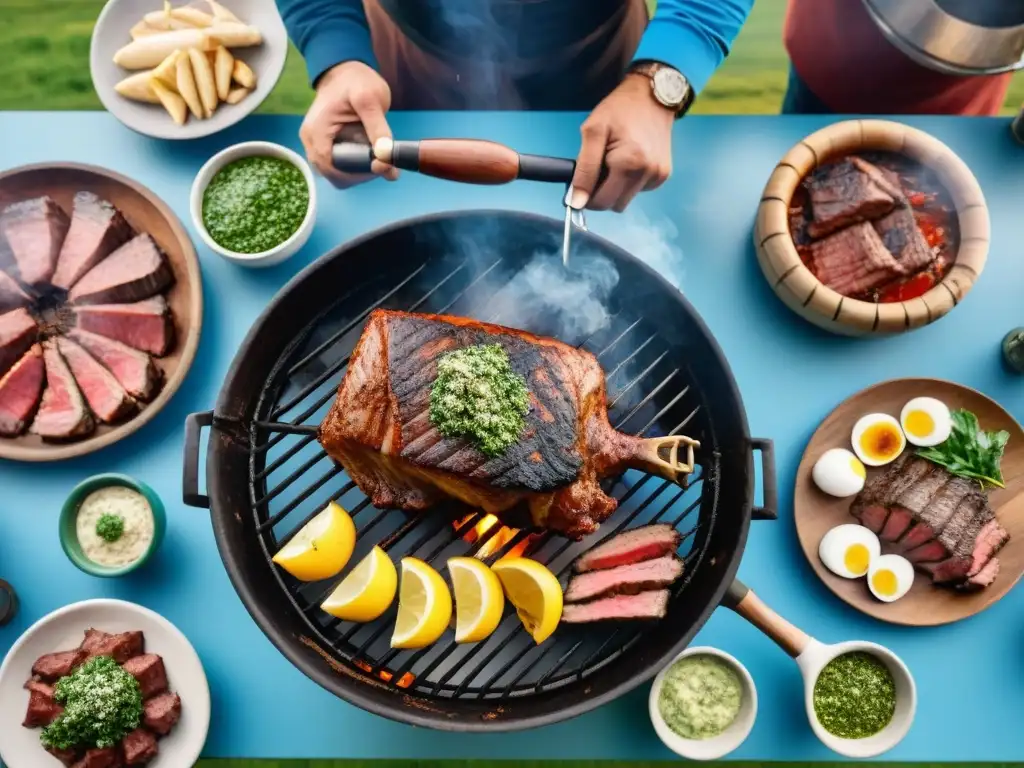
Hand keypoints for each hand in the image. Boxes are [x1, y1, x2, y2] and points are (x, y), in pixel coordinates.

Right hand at [300, 61, 398, 188]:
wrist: (346, 71)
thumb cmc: (356, 81)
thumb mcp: (370, 98)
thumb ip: (378, 127)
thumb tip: (385, 155)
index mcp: (316, 131)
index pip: (331, 167)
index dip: (357, 174)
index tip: (380, 166)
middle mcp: (311, 141)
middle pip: (333, 175)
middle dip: (360, 174)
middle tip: (383, 162)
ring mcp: (316, 145)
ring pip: (337, 173)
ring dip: (359, 172)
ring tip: (377, 157)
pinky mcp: (324, 146)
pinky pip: (339, 166)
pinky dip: (356, 167)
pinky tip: (370, 155)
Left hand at [571, 74, 674, 211]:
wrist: (652, 95)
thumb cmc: (619, 110)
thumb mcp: (592, 132)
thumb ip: (583, 169)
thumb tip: (577, 202)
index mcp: (629, 164)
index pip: (601, 202)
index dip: (586, 195)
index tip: (582, 180)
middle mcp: (648, 174)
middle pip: (614, 205)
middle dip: (601, 192)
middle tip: (598, 167)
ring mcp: (658, 176)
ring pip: (626, 200)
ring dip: (615, 187)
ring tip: (615, 160)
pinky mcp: (664, 175)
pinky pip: (638, 191)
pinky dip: (629, 182)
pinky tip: (629, 161)